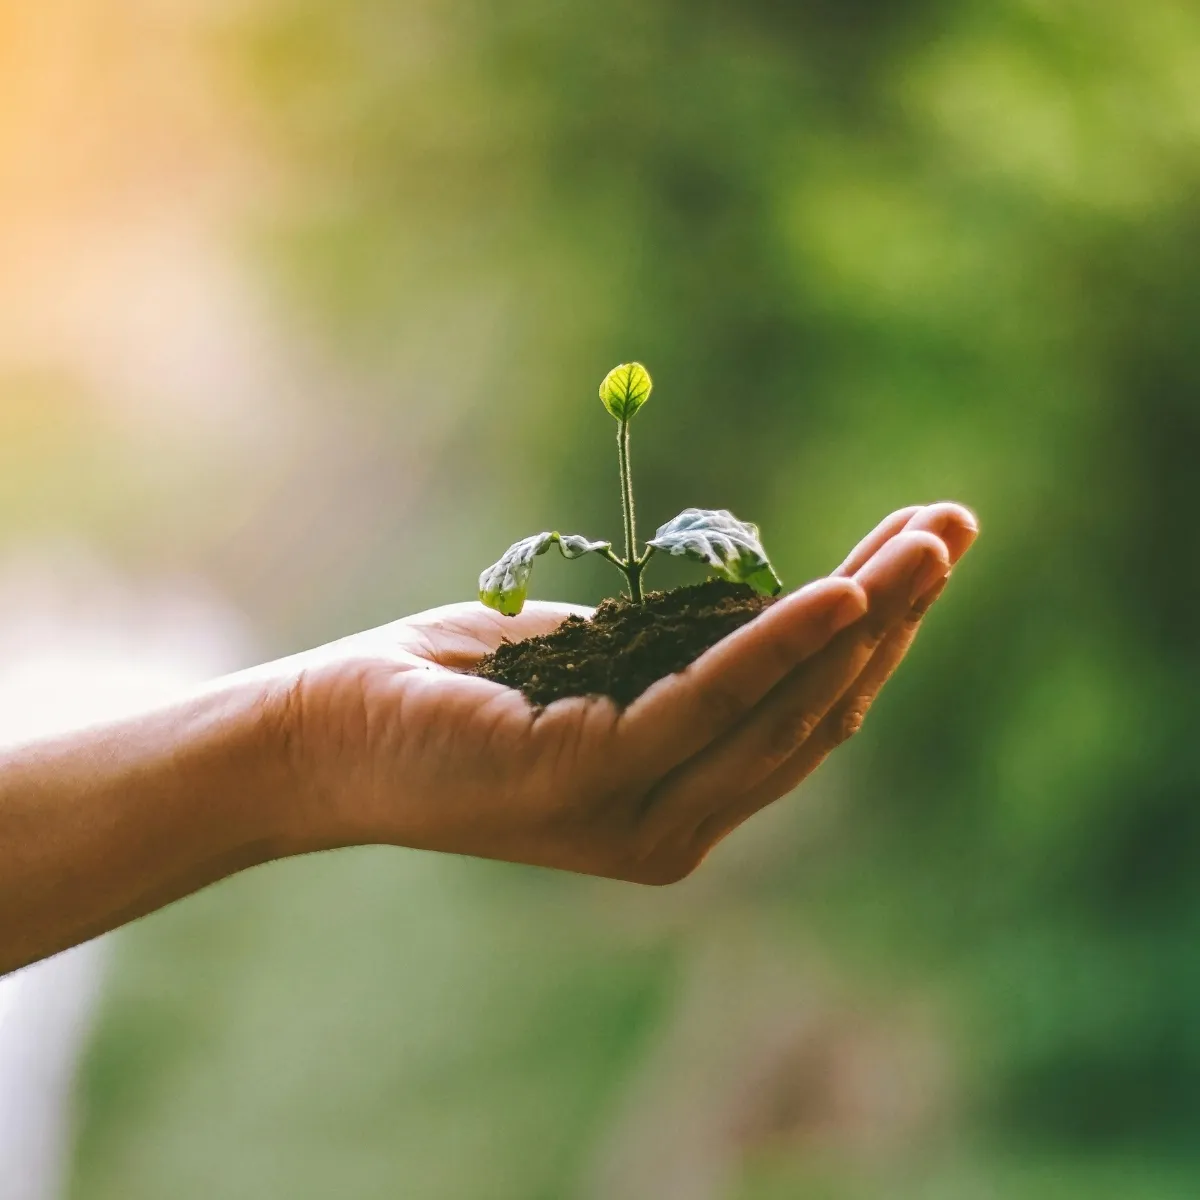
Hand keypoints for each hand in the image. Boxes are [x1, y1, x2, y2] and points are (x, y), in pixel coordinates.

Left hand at [279, 503, 976, 883]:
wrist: (327, 733)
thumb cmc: (455, 690)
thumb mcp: (596, 663)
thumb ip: (682, 659)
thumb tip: (773, 611)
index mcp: (679, 803)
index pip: (803, 720)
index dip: (873, 640)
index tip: (921, 554)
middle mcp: (676, 827)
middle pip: (815, 714)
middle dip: (895, 619)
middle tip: (955, 530)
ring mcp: (640, 817)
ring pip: (783, 709)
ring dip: (864, 617)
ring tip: (929, 543)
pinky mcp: (596, 782)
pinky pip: (711, 702)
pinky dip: (782, 643)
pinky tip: (842, 590)